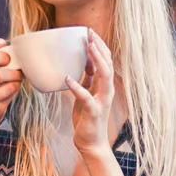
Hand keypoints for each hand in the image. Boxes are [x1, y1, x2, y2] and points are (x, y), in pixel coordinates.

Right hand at [0, 38, 24, 128]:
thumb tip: (0, 41)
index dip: (1, 54)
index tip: (8, 57)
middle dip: (10, 65)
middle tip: (15, 66)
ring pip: (4, 80)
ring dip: (16, 76)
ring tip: (18, 76)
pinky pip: (9, 91)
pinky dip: (15, 86)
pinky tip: (15, 86)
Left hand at [65, 29, 114, 156]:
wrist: (91, 143)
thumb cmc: (87, 119)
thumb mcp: (87, 95)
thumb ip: (88, 80)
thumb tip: (85, 64)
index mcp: (105, 86)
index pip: (106, 61)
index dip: (99, 46)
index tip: (89, 32)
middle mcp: (107, 91)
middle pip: (107, 63)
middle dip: (99, 47)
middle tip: (89, 32)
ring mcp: (102, 101)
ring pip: (104, 76)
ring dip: (96, 59)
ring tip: (87, 46)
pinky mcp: (93, 112)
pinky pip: (86, 97)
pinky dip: (77, 87)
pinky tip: (67, 78)